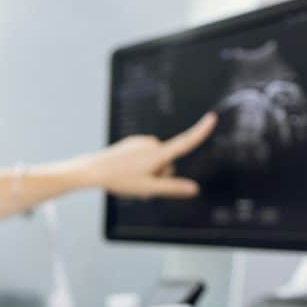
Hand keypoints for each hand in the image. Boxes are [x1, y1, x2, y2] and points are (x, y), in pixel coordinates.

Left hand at [82, 112, 215, 198]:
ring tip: (131, 178)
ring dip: (150, 171)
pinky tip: (126, 171)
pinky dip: (141, 165)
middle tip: (141, 184)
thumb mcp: (148, 188)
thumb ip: (172, 188)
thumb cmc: (120, 180)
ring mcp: (142, 142)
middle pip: (168, 163)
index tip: (212, 118)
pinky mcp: (133, 143)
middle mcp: (152, 144)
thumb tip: (194, 189)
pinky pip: (145, 156)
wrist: (94, 170)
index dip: (200, 131)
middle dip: (160, 174)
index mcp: (158, 154)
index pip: (185, 142)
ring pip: (156, 160)